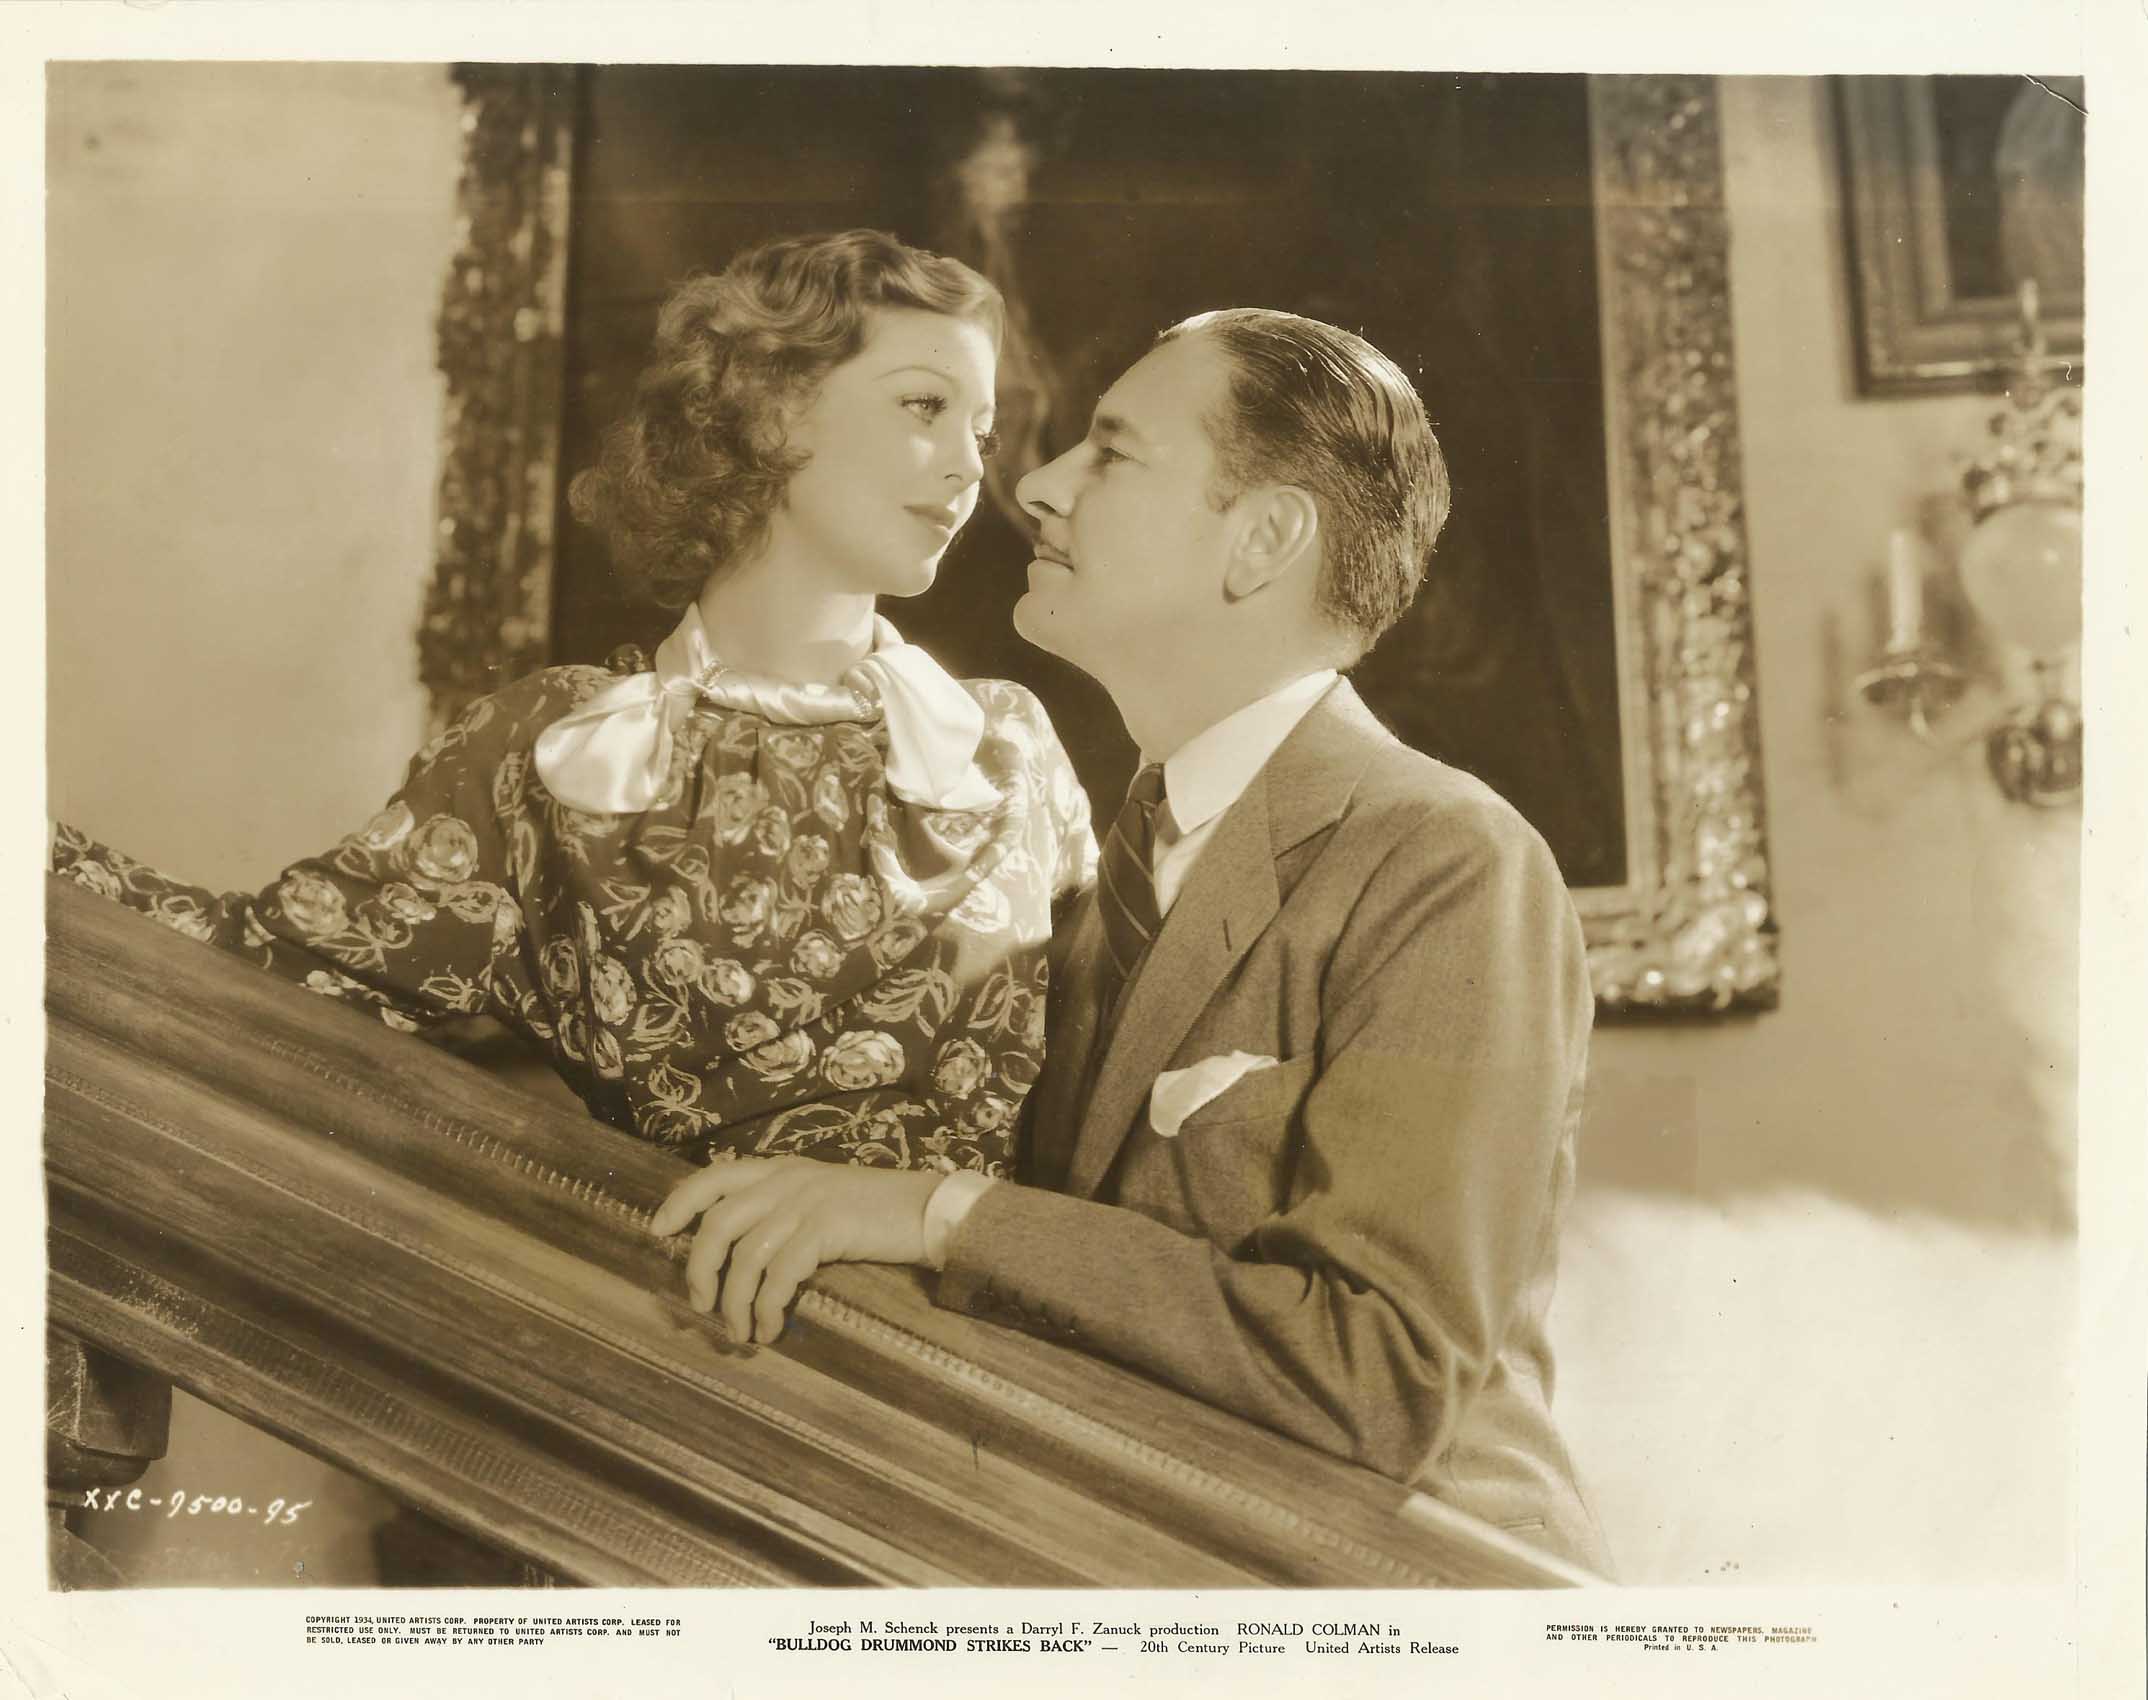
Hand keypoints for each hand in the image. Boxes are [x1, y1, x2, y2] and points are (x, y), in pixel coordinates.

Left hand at [648, 1156, 941, 1344]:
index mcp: (778, 1169)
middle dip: (699, 1269)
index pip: (713, 1177)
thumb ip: (780, 1210)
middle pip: (718, 1224)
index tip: (658, 1233)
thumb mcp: (819, 1197)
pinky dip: (767, 1308)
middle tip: (701, 1305)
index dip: (679, 1203)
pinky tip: (770, 1329)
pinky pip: (779, 1275)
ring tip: (740, 1333)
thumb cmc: (873, 1212)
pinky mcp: (825, 1229)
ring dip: (734, 1303)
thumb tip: (738, 1254)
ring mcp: (805, 1202)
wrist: (925, 1210)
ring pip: (745, 1256)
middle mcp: (785, 1180)